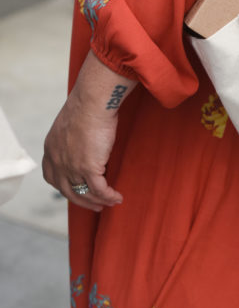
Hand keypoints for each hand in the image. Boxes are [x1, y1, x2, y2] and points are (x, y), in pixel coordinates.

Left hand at [43, 52, 136, 211]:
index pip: (51, 177)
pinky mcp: (88, 168)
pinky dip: (109, 196)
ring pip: (84, 193)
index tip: (76, 191)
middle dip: (82, 201)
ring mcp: (71, 167)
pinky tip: (117, 197)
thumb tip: (86, 145)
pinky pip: (99, 190)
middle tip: (95, 205)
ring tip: (111, 202)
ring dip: (98, 201)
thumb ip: (73, 139)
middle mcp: (58, 161)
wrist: (92, 102)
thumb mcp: (71, 125)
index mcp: (51, 149)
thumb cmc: (87, 106)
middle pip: (67, 191)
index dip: (64, 187)